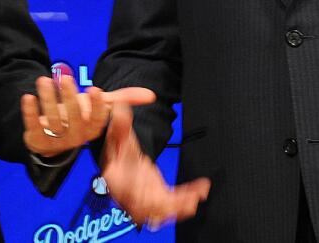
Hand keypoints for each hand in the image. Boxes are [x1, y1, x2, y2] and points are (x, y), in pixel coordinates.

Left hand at [21, 75, 153, 156]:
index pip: (97, 119)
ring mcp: (55, 140)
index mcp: (92, 128)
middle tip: (66, 78)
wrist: (52, 137)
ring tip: (44, 81)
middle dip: (69, 98)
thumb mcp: (99, 106)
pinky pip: (33, 126)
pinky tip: (28, 97)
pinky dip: (29, 112)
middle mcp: (76, 136)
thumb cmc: (79, 116)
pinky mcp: (36, 139)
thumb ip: (122, 99)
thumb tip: (151, 95)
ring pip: (52, 121)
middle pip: (74, 118)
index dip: (95, 106)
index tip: (94, 88)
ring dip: (47, 99)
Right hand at [101, 101, 209, 230]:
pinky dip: (188, 197)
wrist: (119, 159)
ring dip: (180, 207)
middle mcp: (131, 195)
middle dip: (166, 207)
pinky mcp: (160, 196)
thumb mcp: (118, 135)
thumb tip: (120, 107)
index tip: (151, 193)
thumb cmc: (117, 148)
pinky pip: (175, 201)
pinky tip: (201, 188)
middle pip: (147, 209)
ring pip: (163, 210)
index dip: (139, 198)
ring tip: (195, 196)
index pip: (127, 194)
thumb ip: (120, 124)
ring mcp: (147, 197)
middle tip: (185, 200)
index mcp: (118, 182)